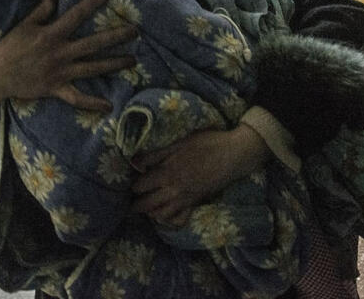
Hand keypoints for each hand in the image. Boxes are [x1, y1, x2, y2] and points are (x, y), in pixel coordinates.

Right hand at [0, 0, 135, 112]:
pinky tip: (109, 105)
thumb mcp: (25, 24)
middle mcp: (59, 53)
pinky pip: (77, 98)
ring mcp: (60, 73)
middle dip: (115, 37)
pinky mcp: (56, 89)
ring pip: (92, 68)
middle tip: (135, 31)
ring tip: (132, 60)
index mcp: (51, 34)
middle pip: (93, 44)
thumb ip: (42, 8)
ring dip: (113, 64)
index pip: (76, 15)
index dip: (92, 3)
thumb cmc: (11, 47)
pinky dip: (92, 103)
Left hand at [130, 125, 269, 226]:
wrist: (232, 154)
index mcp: (167, 172)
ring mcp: (185, 198)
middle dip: (137, 206)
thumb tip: (134, 162)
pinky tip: (168, 216)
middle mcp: (173, 189)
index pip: (141, 186)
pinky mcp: (196, 202)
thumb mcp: (178, 143)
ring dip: (152, 213)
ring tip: (148, 210)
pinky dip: (172, 220)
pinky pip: (181, 218)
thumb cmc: (206, 144)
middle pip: (148, 204)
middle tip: (131, 205)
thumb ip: (156, 154)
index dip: (134, 186)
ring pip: (162, 215)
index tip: (130, 185)